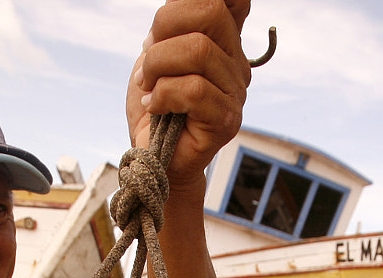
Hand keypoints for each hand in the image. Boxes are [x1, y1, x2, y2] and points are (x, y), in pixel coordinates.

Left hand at [127, 0, 251, 186]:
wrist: (152, 158)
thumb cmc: (153, 106)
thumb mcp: (155, 54)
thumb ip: (170, 27)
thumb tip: (173, 5)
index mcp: (222, 42)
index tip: (170, 21)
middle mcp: (235, 63)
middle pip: (210, 12)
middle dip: (165, 25)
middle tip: (149, 57)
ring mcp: (235, 92)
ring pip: (198, 50)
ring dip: (157, 65)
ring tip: (147, 86)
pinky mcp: (226, 120)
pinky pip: (194, 89)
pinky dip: (162, 94)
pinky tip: (153, 105)